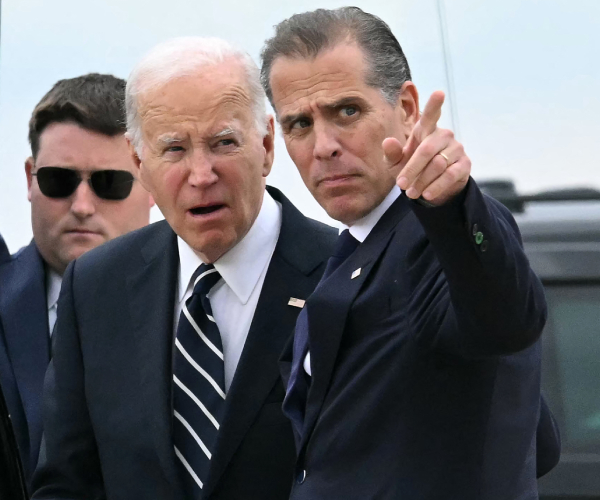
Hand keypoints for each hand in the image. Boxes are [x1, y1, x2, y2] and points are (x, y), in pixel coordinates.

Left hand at [383, 91, 470, 205]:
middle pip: (427, 150)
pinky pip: (450, 175)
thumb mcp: (396, 164)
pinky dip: (436, 186)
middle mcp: (443, 135)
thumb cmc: (411, 168)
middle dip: (412, 169)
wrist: (431, 187)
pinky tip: (426, 194)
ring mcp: (456, 148)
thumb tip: (388, 142)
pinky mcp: (464, 164)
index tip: (439, 93)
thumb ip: (391, 153)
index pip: (431, 115)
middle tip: (401, 185)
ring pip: (438, 164)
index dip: (435, 104)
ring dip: (422, 181)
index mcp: (426, 130)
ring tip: (411, 193)